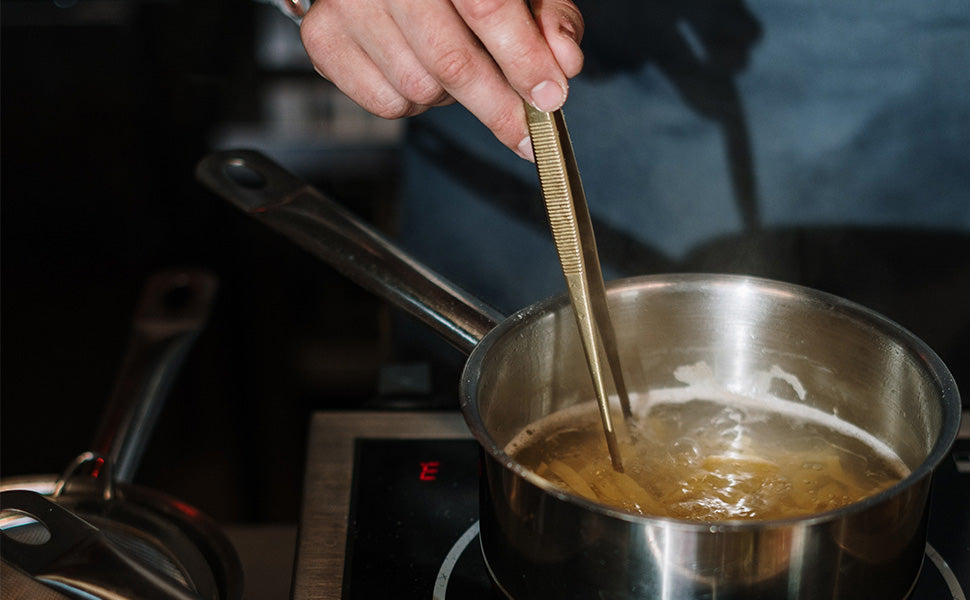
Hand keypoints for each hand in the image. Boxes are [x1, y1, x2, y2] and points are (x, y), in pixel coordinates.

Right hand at [299, 0, 584, 159]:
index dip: (523, 59)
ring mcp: (347, 5)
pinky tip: (418, 70)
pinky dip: (413, 104)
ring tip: (455, 69)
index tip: (549, 99)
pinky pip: (385, 104)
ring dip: (451, 98)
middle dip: (498, 107)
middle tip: (528, 132)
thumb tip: (564, 62)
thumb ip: (548, 17)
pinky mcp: (323, 39)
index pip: (486, 6)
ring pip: (419, 89)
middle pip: (450, 60)